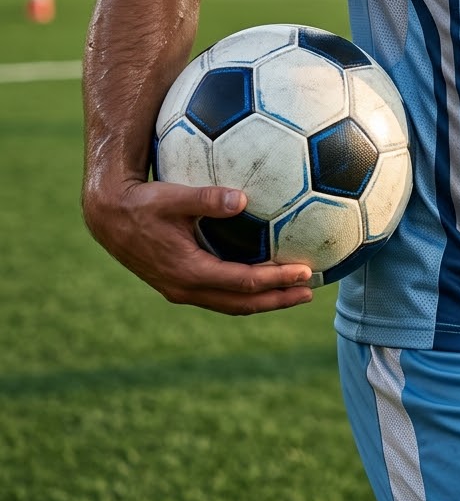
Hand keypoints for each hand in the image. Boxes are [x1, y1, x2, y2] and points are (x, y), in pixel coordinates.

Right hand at [82, 180, 313, 313]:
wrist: (108, 219)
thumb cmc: (142, 203)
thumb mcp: (172, 197)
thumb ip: (206, 198)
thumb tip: (242, 198)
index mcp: (189, 271)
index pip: (243, 282)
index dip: (276, 279)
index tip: (304, 272)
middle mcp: (187, 288)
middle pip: (242, 303)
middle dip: (277, 300)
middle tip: (309, 292)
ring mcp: (183, 290)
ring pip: (232, 304)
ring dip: (265, 300)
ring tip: (295, 293)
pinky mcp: (181, 284)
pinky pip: (221, 295)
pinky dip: (246, 293)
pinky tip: (264, 279)